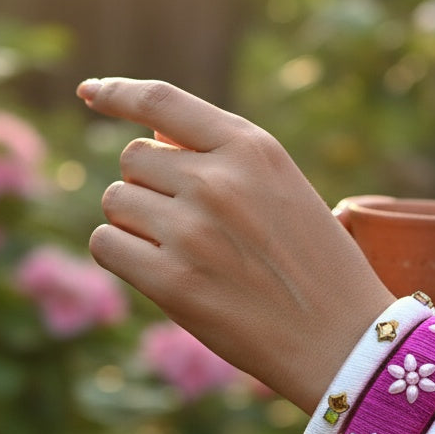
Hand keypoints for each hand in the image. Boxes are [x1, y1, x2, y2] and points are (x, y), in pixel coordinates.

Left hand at [79, 78, 393, 411]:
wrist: (344, 340)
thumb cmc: (318, 266)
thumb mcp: (286, 189)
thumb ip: (224, 158)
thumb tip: (149, 135)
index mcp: (252, 148)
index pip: (162, 100)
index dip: (117, 93)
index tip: (90, 94)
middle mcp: (218, 180)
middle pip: (133, 159)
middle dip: (149, 186)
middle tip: (191, 225)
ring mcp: (192, 230)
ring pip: (116, 201)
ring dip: (137, 223)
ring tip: (186, 253)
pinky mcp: (172, 282)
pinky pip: (106, 244)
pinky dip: (122, 255)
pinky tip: (160, 272)